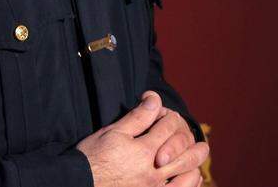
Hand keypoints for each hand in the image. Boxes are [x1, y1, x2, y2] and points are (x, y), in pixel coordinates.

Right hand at [76, 90, 209, 186]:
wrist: (78, 184)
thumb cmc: (92, 157)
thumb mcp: (112, 132)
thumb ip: (137, 117)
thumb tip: (154, 99)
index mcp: (144, 151)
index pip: (168, 127)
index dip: (168, 115)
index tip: (163, 112)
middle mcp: (154, 173)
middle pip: (186, 154)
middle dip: (193, 143)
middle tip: (199, 139)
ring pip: (187, 178)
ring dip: (195, 167)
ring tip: (196, 159)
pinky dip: (188, 185)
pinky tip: (189, 178)